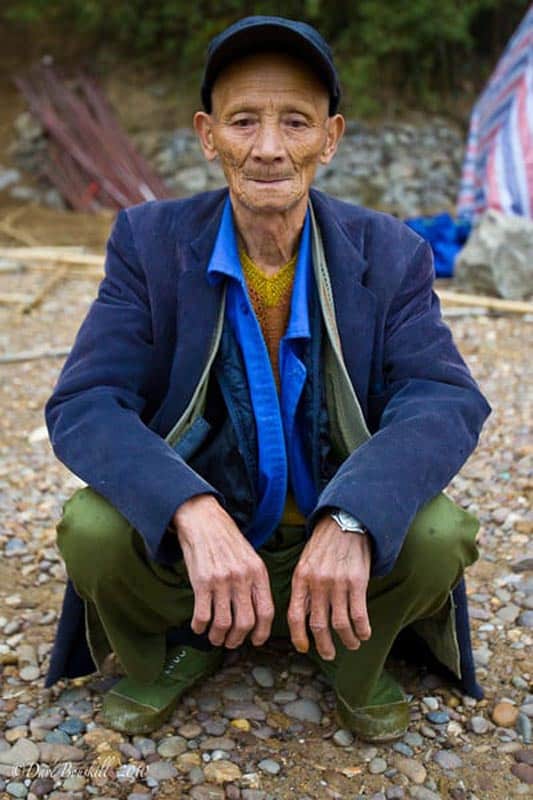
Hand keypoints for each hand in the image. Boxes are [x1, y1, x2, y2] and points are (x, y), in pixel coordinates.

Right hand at [173, 494, 273, 648]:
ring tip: (214, 637)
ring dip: (218, 636)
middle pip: (245, 622)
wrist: (204, 520)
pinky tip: (199, 626)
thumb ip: (255, 582)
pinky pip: (202, 615)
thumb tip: (257, 614)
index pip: (266, 611)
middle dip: (237, 639)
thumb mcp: (250, 557)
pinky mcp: (201, 581)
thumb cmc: (227, 540)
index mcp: (258, 572)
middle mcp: (242, 577)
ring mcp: (222, 580)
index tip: (256, 641)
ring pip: (223, 623)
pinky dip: (200, 627)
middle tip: (230, 642)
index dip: (262, 632)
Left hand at [287, 515, 371, 659]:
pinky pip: (359, 614)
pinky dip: (362, 629)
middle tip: (329, 655)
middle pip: (319, 625)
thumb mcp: (305, 564)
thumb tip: (304, 618)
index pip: (296, 616)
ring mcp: (337, 583)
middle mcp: (317, 583)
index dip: (299, 637)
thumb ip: (304, 588)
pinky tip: (364, 634)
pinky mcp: (357, 582)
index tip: (304, 648)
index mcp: (301, 579)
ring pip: (340, 624)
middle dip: (324, 646)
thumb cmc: (323, 546)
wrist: (344, 523)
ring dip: (346, 639)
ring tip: (351, 644)